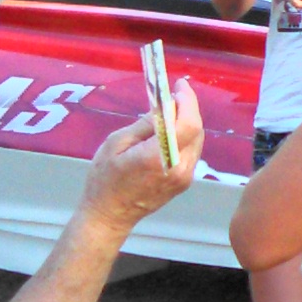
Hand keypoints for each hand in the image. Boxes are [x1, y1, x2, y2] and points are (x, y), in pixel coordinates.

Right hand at [78, 79, 201, 229]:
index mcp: (159, 157)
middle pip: (196, 130)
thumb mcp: (116, 144)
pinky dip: (185, 137)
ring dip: (187, 122)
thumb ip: (144, 125)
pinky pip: (191, 152)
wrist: (109, 215)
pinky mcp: (184, 182)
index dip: (188, 101)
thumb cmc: (104, 179)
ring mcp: (184, 177)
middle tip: (173, 96)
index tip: (180, 86)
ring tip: (170, 112)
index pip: (188, 124)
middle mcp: (178, 168)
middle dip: (187, 109)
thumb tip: (165, 107)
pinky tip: (170, 132)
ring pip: (196, 141)